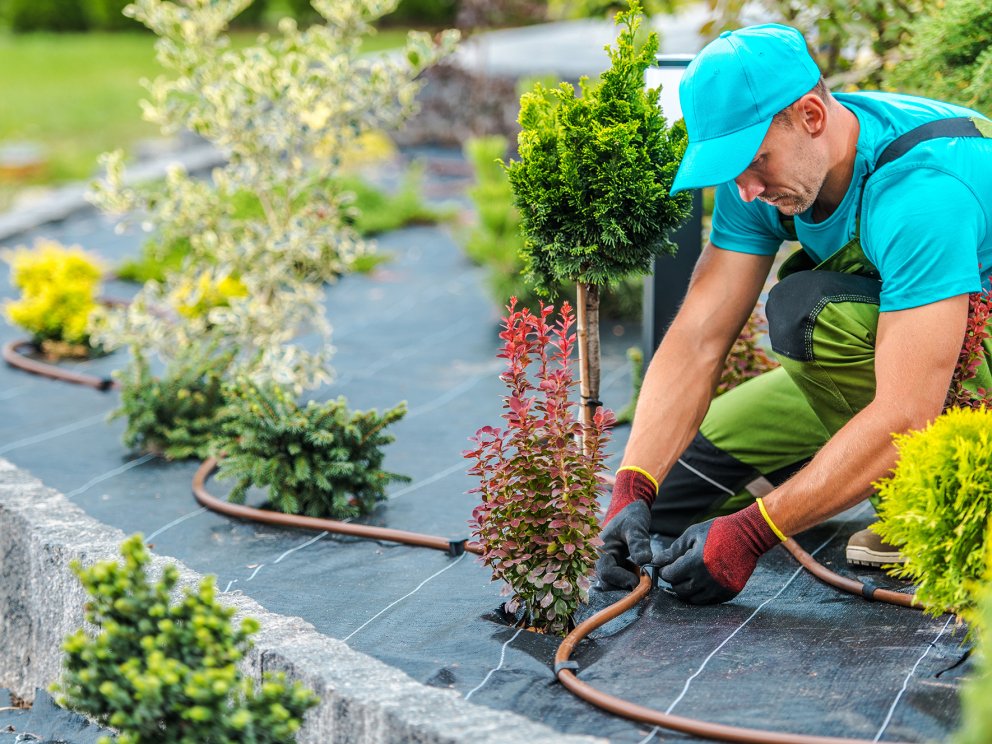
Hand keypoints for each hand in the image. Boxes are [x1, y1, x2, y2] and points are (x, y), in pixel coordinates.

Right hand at [596, 468, 657, 589]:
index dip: (622, 579)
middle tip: (642, 578)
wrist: (630, 508)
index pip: (606, 573)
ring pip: (612, 584)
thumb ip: (639, 543)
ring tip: (640, 570)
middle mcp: (600, 558)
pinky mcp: (613, 565)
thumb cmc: (631, 515)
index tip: (640, 579)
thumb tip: (645, 562)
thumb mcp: (636, 526)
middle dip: (624, 584)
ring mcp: (606, 562)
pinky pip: (618, 580)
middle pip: (607, 583)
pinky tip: (637, 568)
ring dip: (627, 582)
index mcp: (600, 548)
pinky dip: (628, 578)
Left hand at [656, 501, 781, 603]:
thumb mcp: (692, 535)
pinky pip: (708, 601)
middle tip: (677, 571)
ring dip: (687, 589)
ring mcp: (719, 588)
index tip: (666, 566)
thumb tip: (656, 561)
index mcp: (695, 563)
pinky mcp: (729, 593)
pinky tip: (702, 581)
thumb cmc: (717, 531)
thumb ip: (673, 550)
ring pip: (693, 599)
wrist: (748, 536)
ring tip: (689, 576)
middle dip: (674, 581)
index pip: (670, 576)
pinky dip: (701, 594)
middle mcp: (706, 579)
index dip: (664, 571)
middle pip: (679, 590)